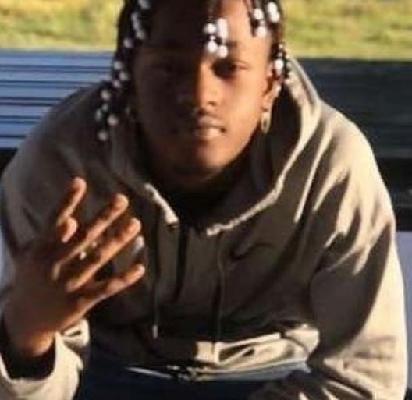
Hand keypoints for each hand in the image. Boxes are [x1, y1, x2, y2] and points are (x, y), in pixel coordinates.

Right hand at [3, 177, 144, 358]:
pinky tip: (140, 267)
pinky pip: (106, 288)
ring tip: (136, 223)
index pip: (54, 219)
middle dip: (103, 216)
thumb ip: (52, 237)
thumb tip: (72, 218)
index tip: (80, 181)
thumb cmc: (35, 278)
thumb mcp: (34, 255)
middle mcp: (54, 263)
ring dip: (118, 240)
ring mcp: (68, 283)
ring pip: (97, 258)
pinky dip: (123, 278)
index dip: (67, 201)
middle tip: (122, 199)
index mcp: (42, 249)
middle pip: (83, 236)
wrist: (24, 321)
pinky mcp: (80, 301)